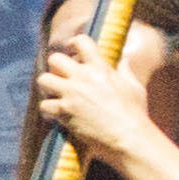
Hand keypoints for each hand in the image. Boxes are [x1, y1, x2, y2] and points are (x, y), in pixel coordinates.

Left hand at [26, 43, 155, 160]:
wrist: (128, 137)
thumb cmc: (135, 113)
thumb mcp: (134, 86)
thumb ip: (125, 71)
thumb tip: (123, 60)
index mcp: (100, 68)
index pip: (81, 41)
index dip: (73, 43)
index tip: (72, 51)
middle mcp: (83, 77)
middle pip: (55, 58)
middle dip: (56, 67)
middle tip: (61, 76)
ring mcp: (71, 94)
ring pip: (43, 79)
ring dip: (47, 87)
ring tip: (55, 94)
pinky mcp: (64, 112)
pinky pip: (44, 105)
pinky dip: (48, 110)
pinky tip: (56, 114)